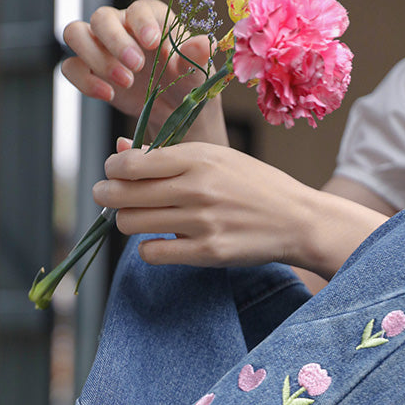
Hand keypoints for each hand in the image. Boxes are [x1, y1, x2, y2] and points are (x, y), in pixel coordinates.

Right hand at [62, 0, 226, 145]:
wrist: (171, 108)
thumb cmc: (183, 81)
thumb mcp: (196, 71)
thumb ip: (197, 57)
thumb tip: (205, 44)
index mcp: (148, 17)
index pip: (137, 8)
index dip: (141, 23)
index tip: (153, 43)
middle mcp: (120, 26)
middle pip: (100, 17)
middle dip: (115, 42)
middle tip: (137, 67)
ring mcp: (100, 47)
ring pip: (75, 34)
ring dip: (95, 58)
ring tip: (124, 82)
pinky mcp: (89, 71)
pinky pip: (71, 67)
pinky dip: (84, 81)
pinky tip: (109, 95)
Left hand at [93, 143, 389, 275]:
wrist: (296, 219)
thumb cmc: (253, 186)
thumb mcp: (216, 157)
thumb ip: (168, 155)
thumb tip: (120, 151)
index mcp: (197, 158)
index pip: (131, 163)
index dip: (112, 169)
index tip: (114, 173)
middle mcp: (196, 188)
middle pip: (123, 194)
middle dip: (107, 196)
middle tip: (109, 198)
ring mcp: (201, 222)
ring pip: (131, 224)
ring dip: (126, 222)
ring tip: (137, 219)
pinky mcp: (206, 253)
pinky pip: (152, 253)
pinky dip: (147, 248)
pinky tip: (158, 241)